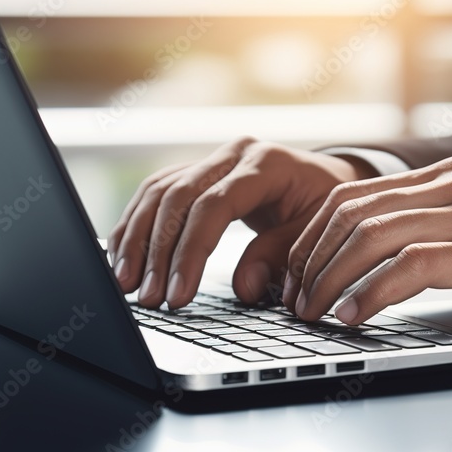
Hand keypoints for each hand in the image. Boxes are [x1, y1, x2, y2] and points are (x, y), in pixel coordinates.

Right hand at [107, 137, 373, 308]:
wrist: (327, 177)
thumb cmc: (325, 205)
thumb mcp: (316, 230)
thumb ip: (281, 255)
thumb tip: (245, 287)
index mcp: (266, 163)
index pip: (214, 205)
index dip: (191, 252)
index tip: (178, 294)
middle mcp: (233, 154)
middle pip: (178, 197)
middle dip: (157, 252)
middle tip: (148, 297)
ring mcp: (212, 159)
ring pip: (158, 192)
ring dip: (137, 240)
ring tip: (127, 284)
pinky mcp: (197, 171)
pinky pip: (156, 194)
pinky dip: (136, 226)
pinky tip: (123, 256)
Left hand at [284, 156, 451, 324]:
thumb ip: (438, 221)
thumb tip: (382, 255)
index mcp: (447, 175)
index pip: (355, 195)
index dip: (314, 236)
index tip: (299, 273)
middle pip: (352, 213)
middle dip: (311, 259)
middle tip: (294, 299)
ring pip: (371, 235)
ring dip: (330, 278)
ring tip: (312, 312)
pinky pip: (411, 266)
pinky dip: (372, 293)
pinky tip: (355, 314)